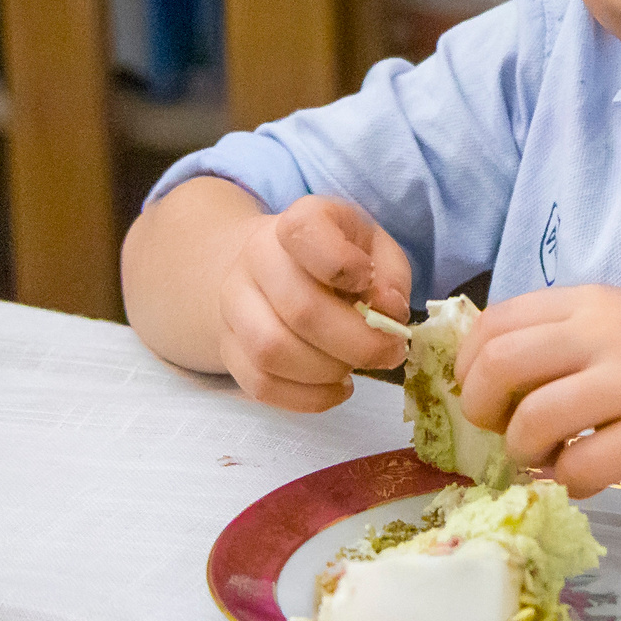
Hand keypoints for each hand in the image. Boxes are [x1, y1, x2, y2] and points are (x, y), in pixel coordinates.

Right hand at [217, 198, 413, 413]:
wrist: (269, 269)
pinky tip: (336, 387)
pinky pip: (261, 385)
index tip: (368, 281)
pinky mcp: (229, 348)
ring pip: (272, 352)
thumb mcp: (375, 248)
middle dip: (357, 343)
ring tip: (354, 367)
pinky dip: (308, 397)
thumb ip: (391, 274)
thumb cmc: (336, 259)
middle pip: (299, 309)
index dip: (342, 264)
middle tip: (389, 352)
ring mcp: (234, 304)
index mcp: (299, 223)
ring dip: (328, 371)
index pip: (304, 232)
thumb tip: (390, 311)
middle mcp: (255, 258)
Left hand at [454, 286, 620, 495]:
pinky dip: (567, 480)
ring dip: (524, 450)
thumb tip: (487, 374)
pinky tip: (585, 477)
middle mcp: (610, 333)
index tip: (482, 393)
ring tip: (549, 456)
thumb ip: (565, 338)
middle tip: (502, 431)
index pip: (496, 321)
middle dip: (483, 408)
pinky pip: (578, 466)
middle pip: (500, 364)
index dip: (470, 365)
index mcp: (595, 302)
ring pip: (532, 419)